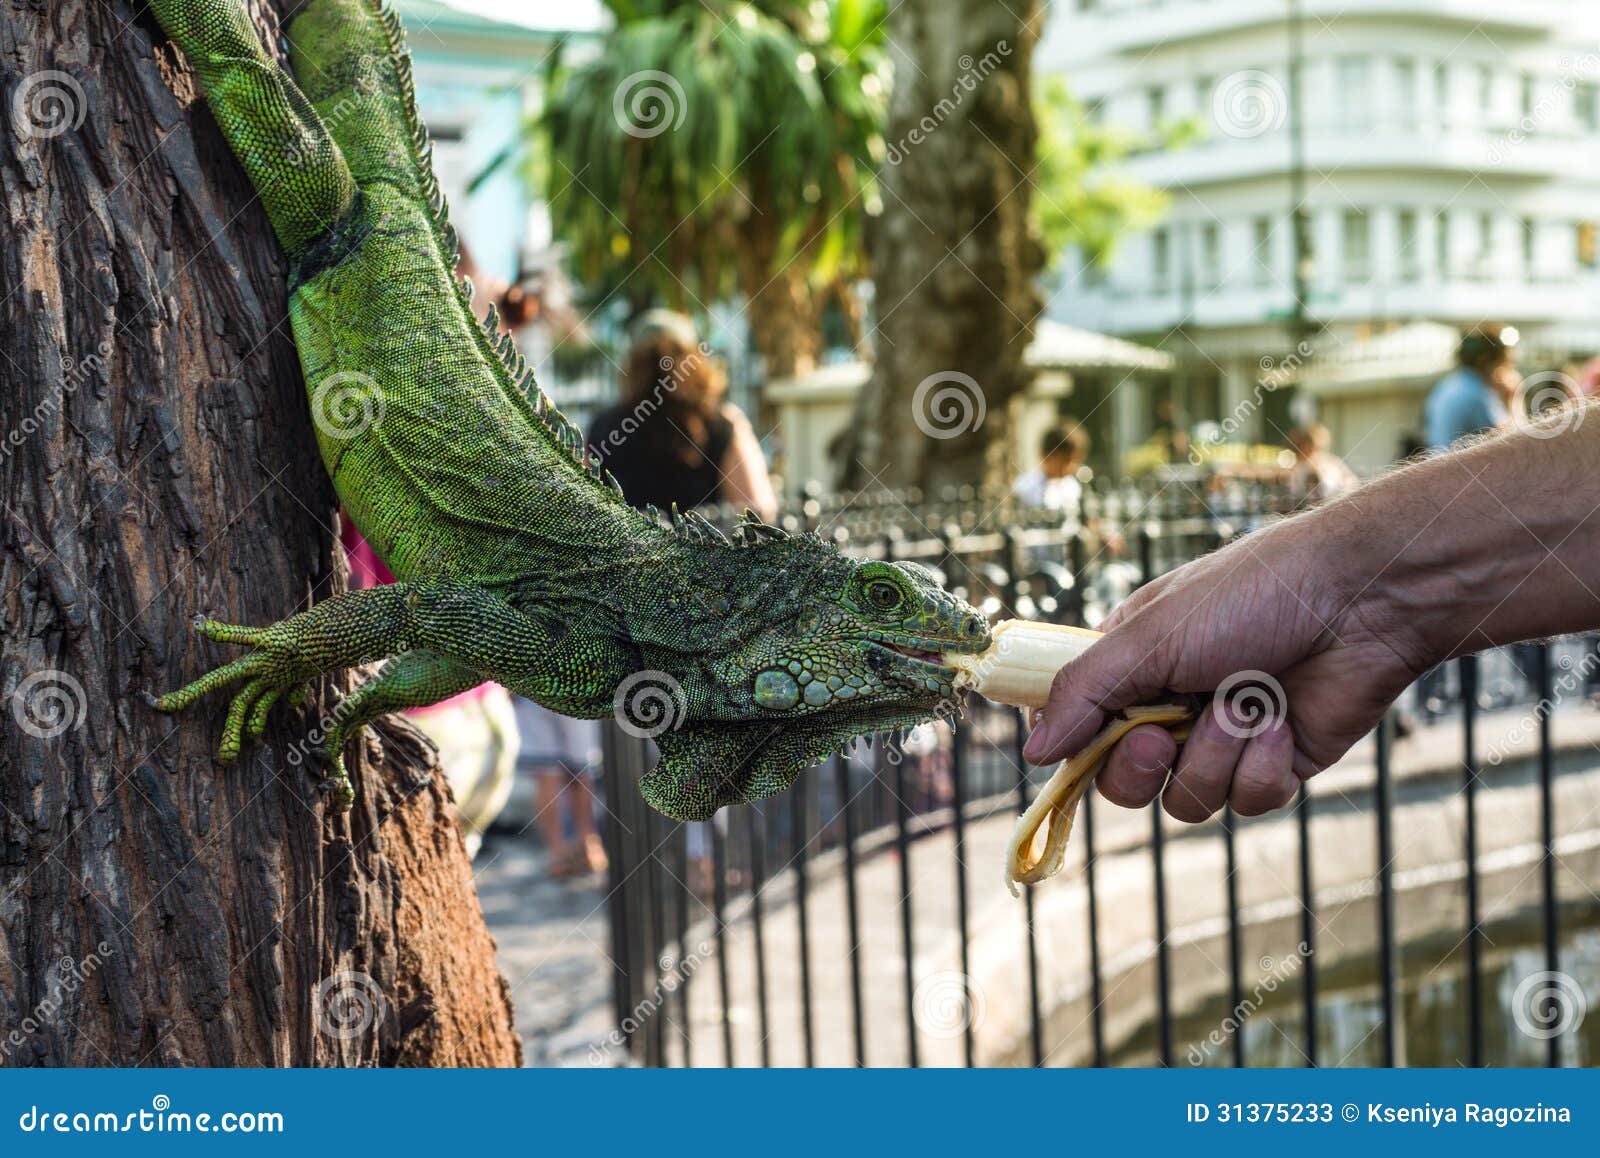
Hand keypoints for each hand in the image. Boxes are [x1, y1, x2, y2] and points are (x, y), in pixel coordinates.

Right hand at [1022, 512, 1428, 820]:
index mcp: (1132, 665)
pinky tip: (1281, 721)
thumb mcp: (1149, 635)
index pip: (1077, 727)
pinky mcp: (1275, 766)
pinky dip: (1261, 766)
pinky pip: (1246, 802)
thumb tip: (1034, 754)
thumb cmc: (1251, 594)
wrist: (1363, 600)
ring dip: (1215, 758)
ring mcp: (1223, 740)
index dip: (1074, 748)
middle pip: (1123, 782)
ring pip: (1186, 802)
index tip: (1073, 749)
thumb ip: (1083, 694)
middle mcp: (1171, 705)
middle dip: (1142, 766)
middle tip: (1165, 734)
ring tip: (1248, 706)